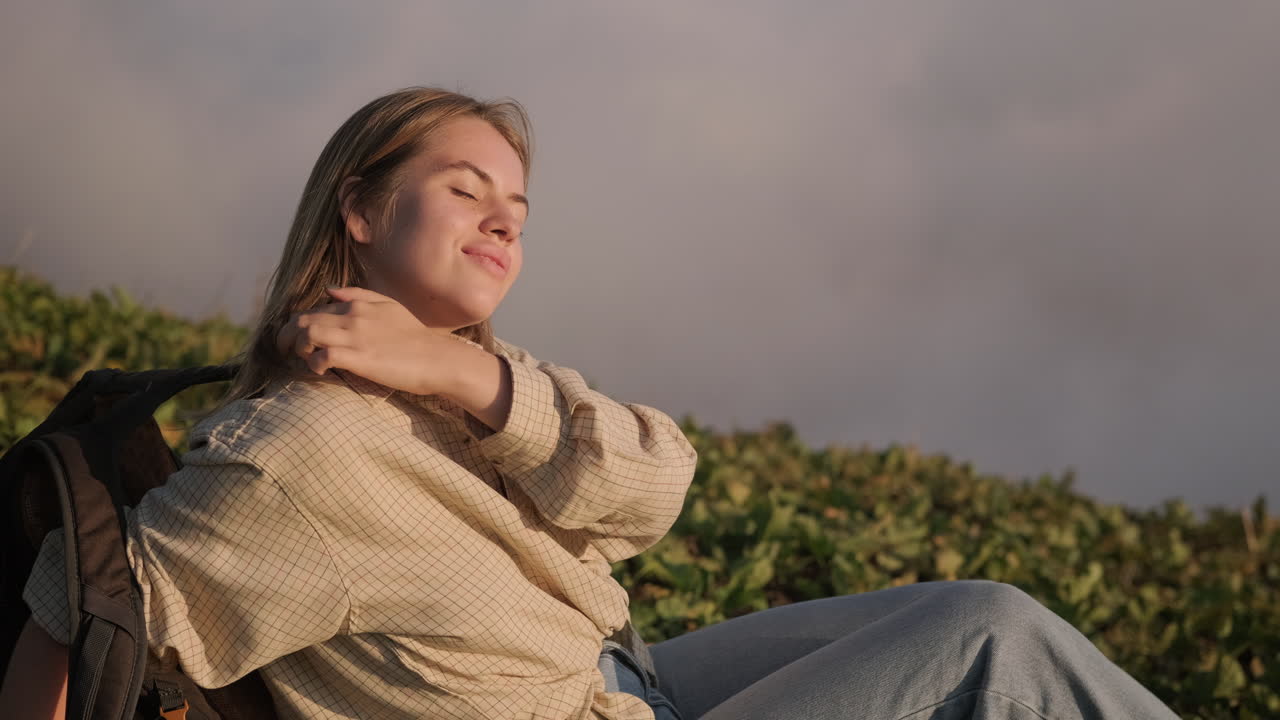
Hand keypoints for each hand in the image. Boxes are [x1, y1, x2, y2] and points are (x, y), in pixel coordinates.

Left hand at [275, 286, 469, 395]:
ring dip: (298, 349)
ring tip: (305, 360)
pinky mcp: (359, 358)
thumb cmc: (414, 336)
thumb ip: (358, 295)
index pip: (314, 309)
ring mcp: (355, 337)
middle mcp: (352, 317)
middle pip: (302, 321)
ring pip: (307, 335)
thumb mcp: (388, 306)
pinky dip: (314, 364)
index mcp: (357, 304)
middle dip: (286, 336)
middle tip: (285, 352)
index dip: (298, 325)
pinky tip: (320, 371)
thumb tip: (329, 290)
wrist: (437, 358)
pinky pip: (323, 357)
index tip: (296, 340)